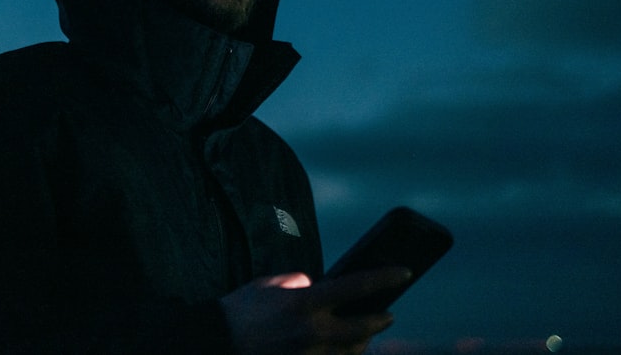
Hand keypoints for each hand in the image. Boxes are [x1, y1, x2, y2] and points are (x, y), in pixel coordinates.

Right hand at [219, 267, 411, 354]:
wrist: (215, 344)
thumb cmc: (239, 311)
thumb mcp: (268, 285)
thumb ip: (296, 282)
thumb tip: (314, 285)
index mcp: (304, 303)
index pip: (356, 286)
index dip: (384, 278)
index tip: (405, 272)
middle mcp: (313, 331)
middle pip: (364, 328)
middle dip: (381, 320)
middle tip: (388, 314)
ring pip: (352, 351)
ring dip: (362, 341)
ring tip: (363, 332)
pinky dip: (341, 354)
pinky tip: (342, 346)